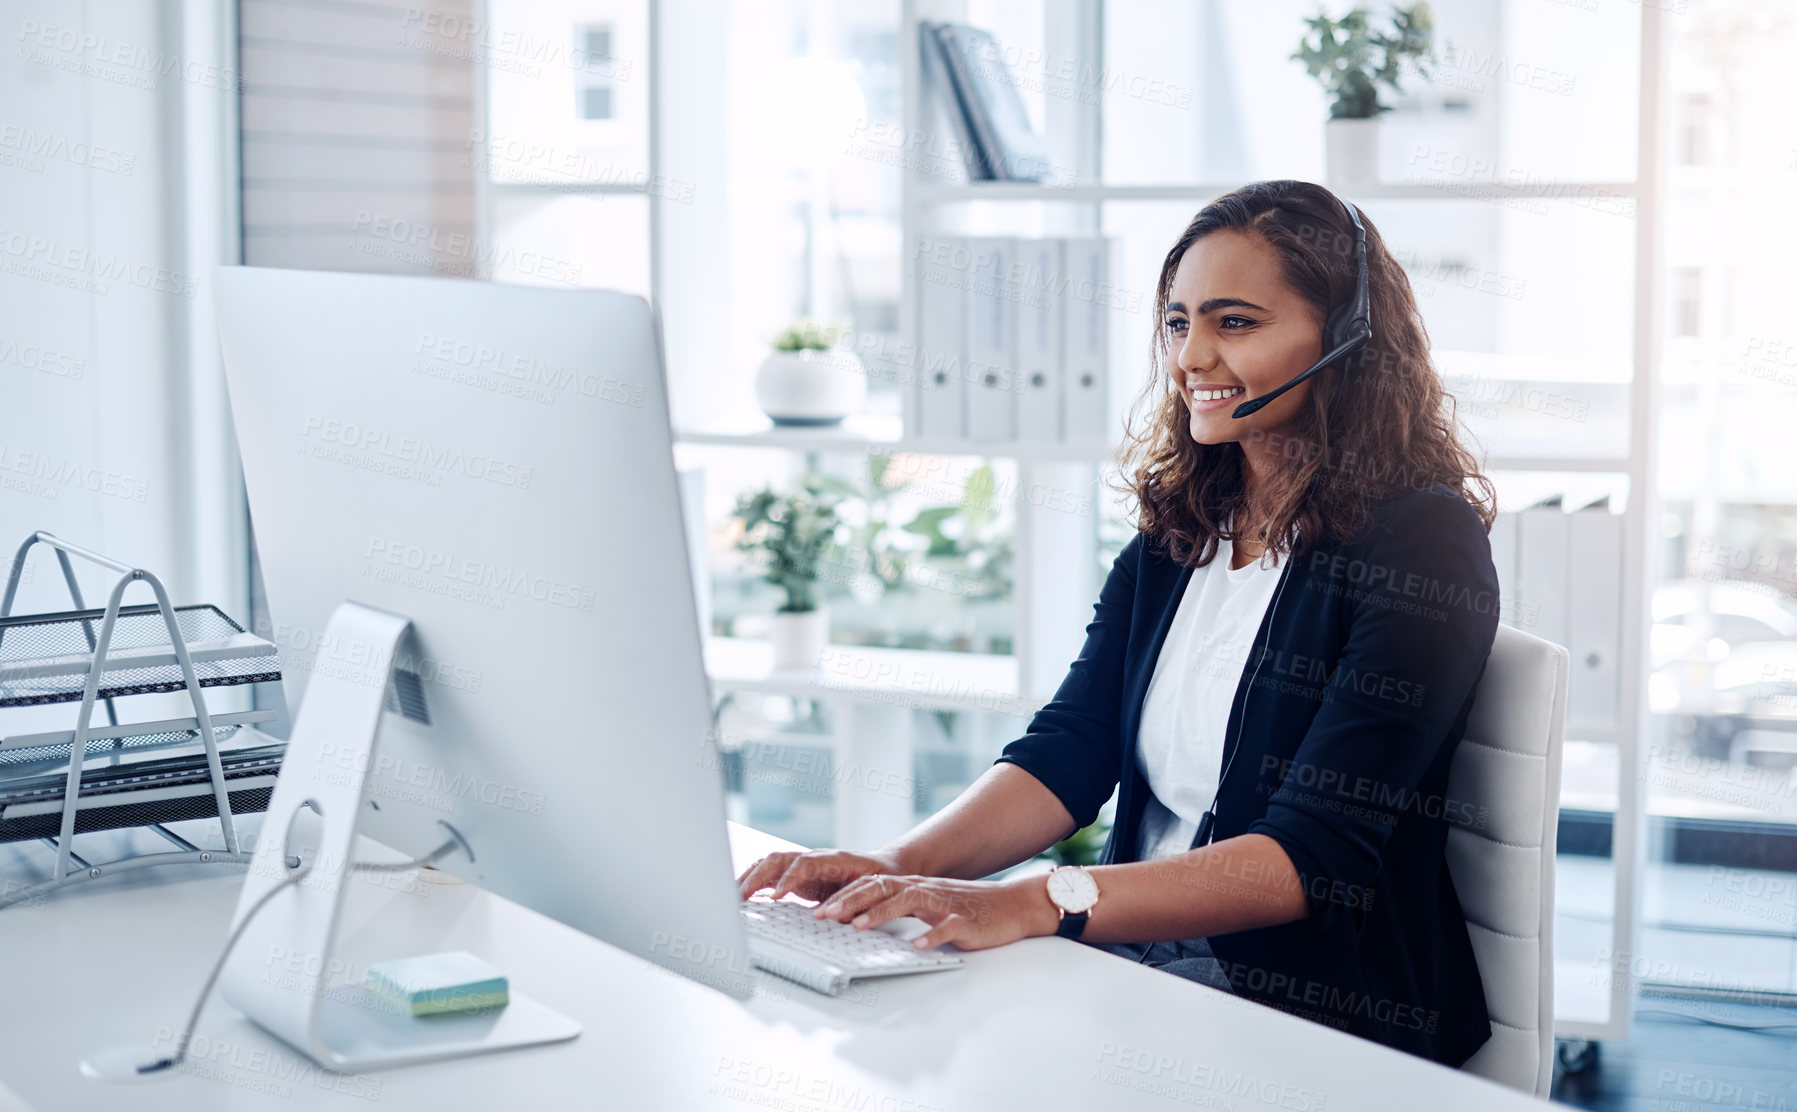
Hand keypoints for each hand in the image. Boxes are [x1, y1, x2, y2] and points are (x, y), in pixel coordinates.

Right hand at [736, 848, 902, 902]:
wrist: (886, 867)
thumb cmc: (882, 879)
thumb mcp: (874, 891)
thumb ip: (855, 902)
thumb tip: (834, 917)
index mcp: (835, 860)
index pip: (804, 864)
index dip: (788, 879)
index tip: (775, 897)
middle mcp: (816, 857)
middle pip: (780, 858)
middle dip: (758, 876)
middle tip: (742, 897)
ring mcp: (805, 863)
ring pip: (771, 863)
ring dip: (751, 877)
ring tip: (733, 896)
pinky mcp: (799, 874)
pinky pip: (773, 872)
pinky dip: (755, 880)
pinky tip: (742, 895)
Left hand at [812, 873, 1061, 951]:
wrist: (1013, 906)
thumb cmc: (969, 910)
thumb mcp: (929, 906)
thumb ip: (901, 909)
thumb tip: (862, 921)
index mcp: (914, 888)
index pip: (872, 886)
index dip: (845, 896)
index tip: (820, 911)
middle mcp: (925, 890)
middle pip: (882, 889)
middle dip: (851, 902)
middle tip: (825, 917)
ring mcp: (946, 904)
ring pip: (909, 902)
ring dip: (882, 913)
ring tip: (859, 926)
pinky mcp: (966, 920)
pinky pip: (948, 926)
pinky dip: (932, 934)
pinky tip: (918, 945)